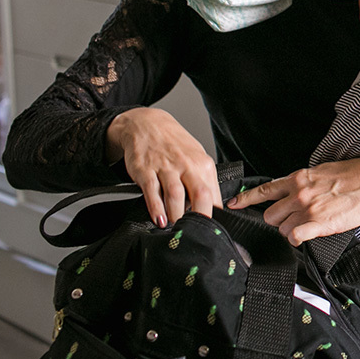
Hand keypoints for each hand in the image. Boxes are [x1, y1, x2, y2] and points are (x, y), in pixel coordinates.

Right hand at [106, 107, 220, 227]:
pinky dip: (156, 207)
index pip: (214, 194)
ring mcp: (166, 167)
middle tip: (196, 234)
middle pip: (200, 195)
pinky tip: (159, 219)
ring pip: (175, 195)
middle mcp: (187, 165)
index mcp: (203, 165)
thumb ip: (202, 182)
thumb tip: (213, 208)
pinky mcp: (145, 170)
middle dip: (200, 217)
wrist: (147, 125)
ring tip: (176, 229)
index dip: (214, 215)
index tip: (211, 230)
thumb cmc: (174, 146)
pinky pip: (152, 191)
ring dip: (176, 215)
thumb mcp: (195, 159)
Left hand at [225, 158, 359, 245]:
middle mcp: (299, 193)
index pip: (264, 190)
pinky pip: (295, 237)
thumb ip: (302, 183)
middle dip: (277, 220)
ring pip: (282, 229)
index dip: (245, 199)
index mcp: (298, 179)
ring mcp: (307, 209)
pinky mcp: (319, 223)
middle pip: (269, 215)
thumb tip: (291, 191)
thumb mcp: (321, 172)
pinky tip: (306, 235)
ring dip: (290, 231)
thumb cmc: (352, 175)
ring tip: (306, 226)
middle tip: (292, 220)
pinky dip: (298, 239)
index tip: (232, 204)